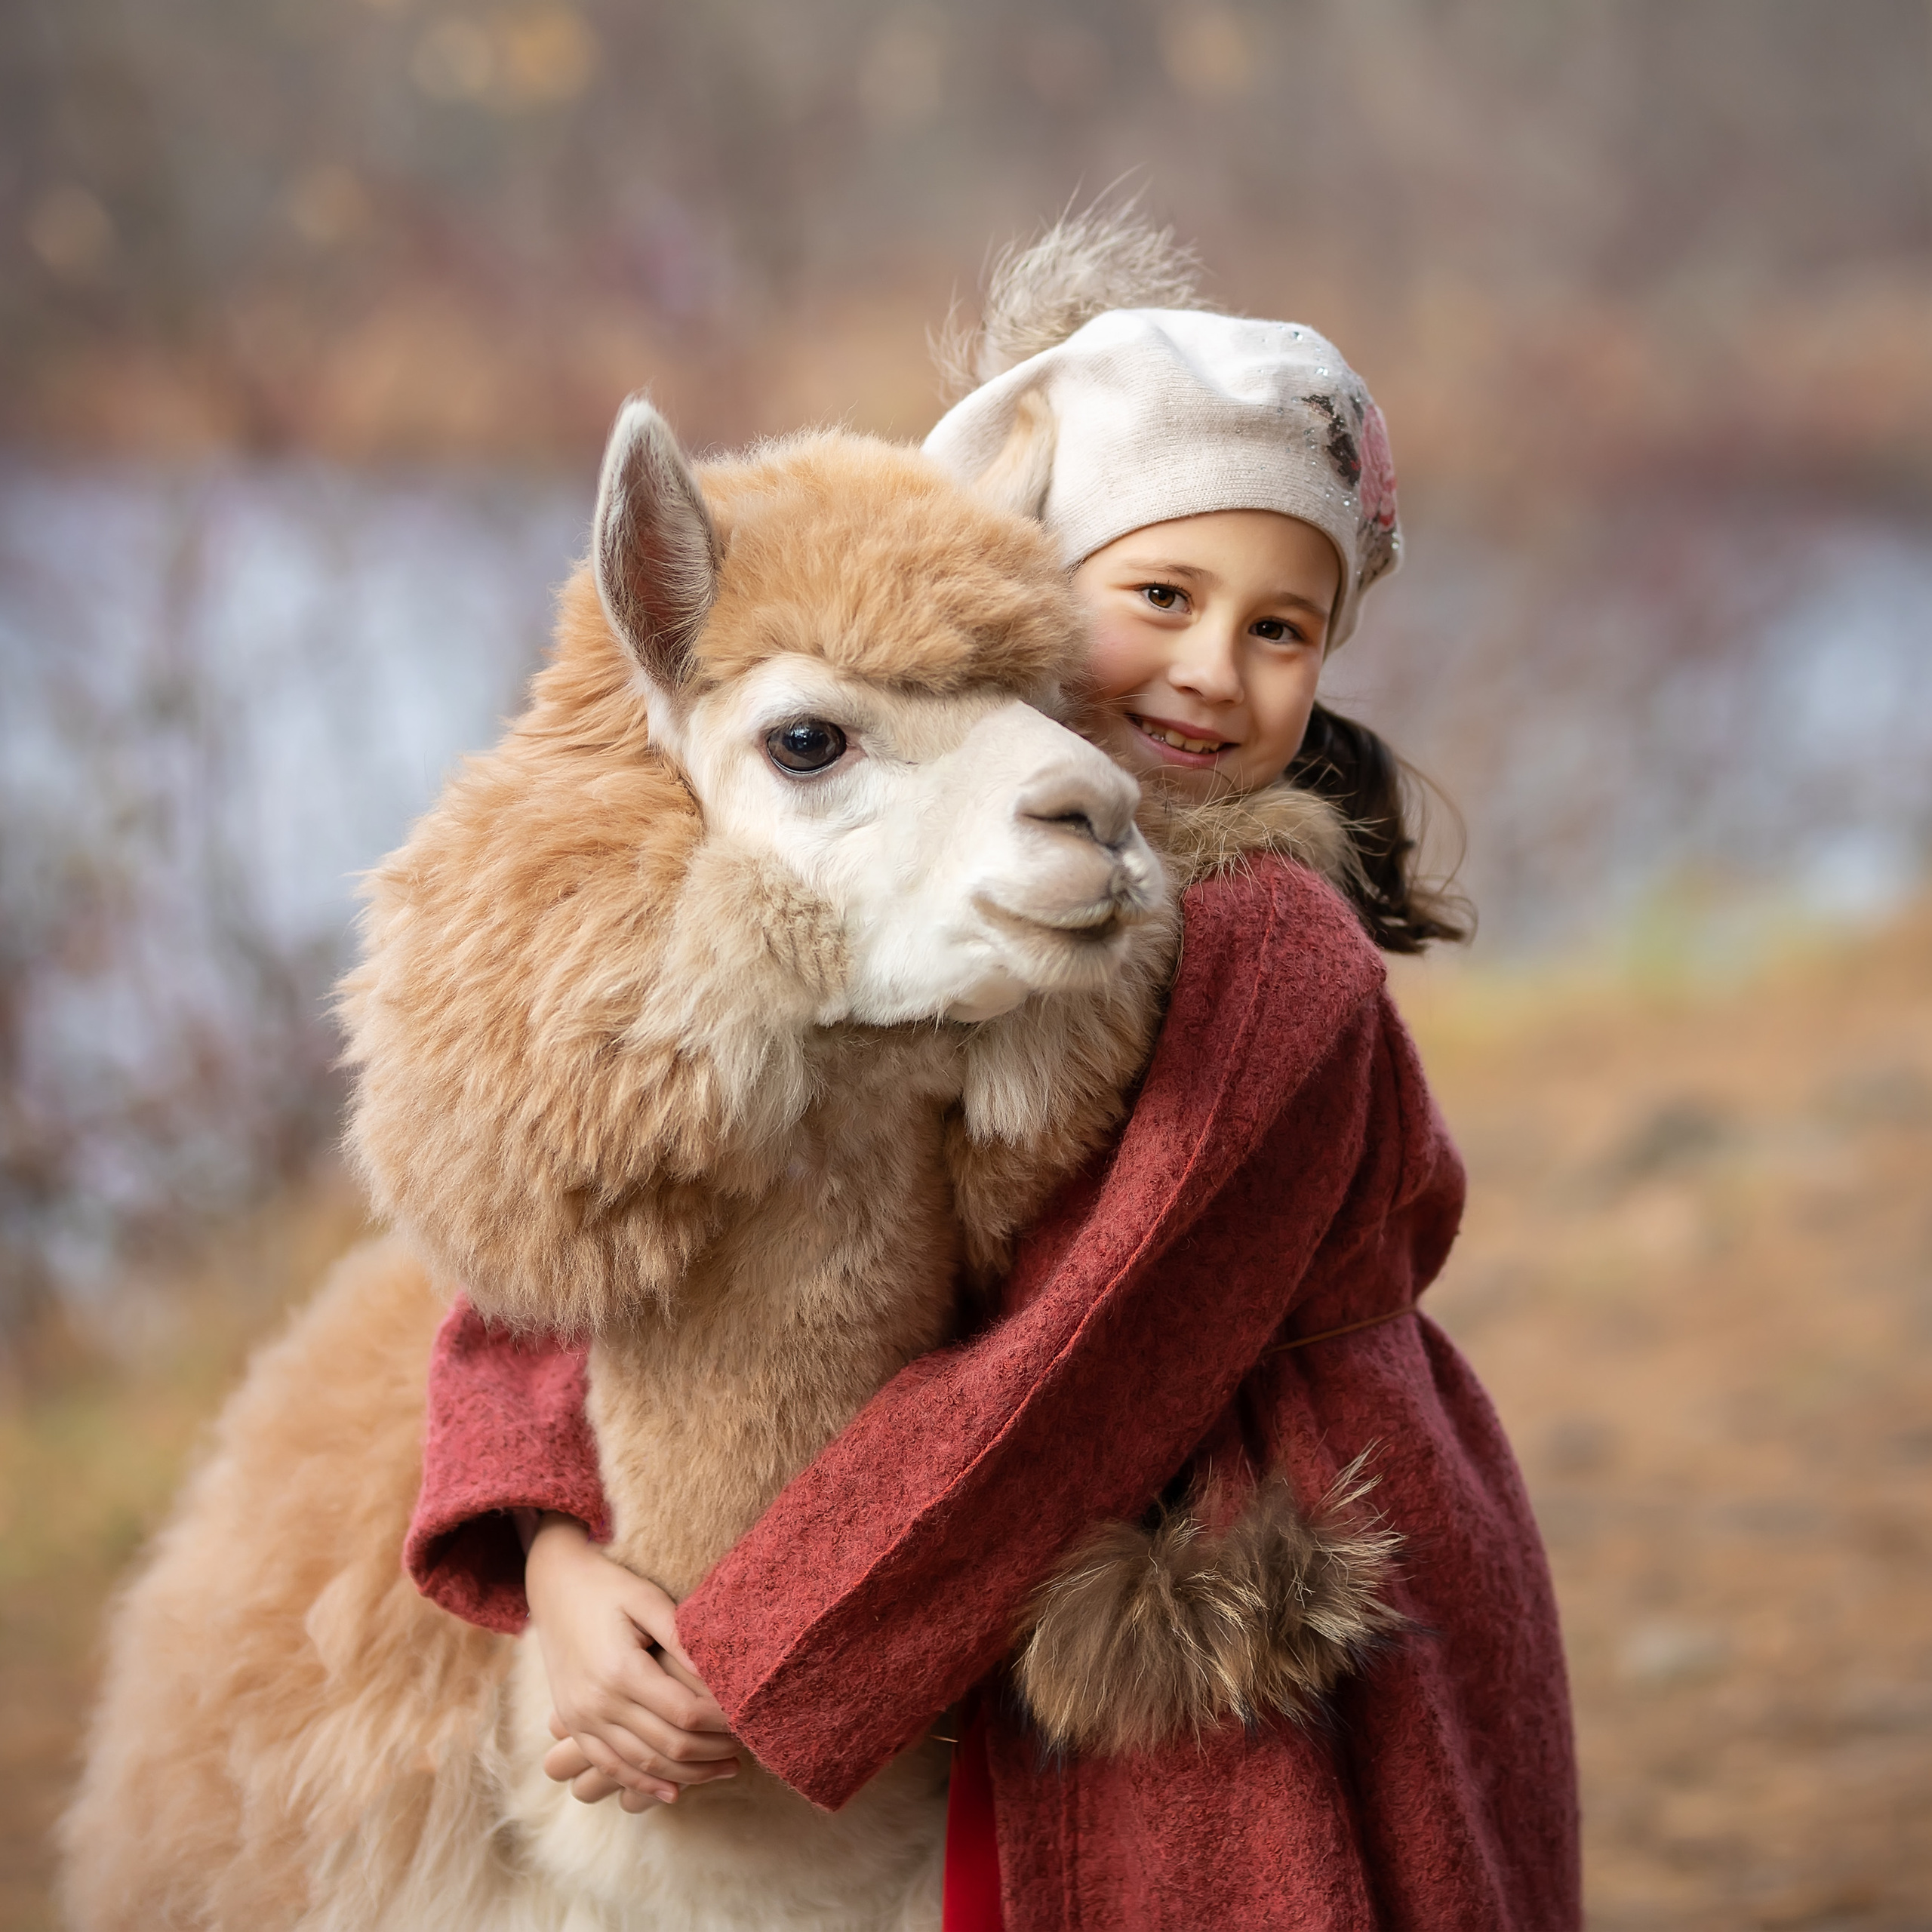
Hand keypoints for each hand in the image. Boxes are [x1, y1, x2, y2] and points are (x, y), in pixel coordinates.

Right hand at [522, 1513, 740, 1805]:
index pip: (684, 1711)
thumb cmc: (607, 1585)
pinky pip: (610, 1766)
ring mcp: (581, 1719)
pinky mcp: (573, 1725)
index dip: (721, 1721)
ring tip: (725, 1769)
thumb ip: (681, 1636)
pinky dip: (643, 1783)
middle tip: (745, 1746)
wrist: (553, 1585)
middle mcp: (598, 1703)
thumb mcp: (646, 1598)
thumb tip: (719, 1674)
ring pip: (642, 1764)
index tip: (748, 1717)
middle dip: (712, 1751)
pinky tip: (674, 1790)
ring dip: (687, 1773)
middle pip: (667, 1744)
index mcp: (620, 1670)